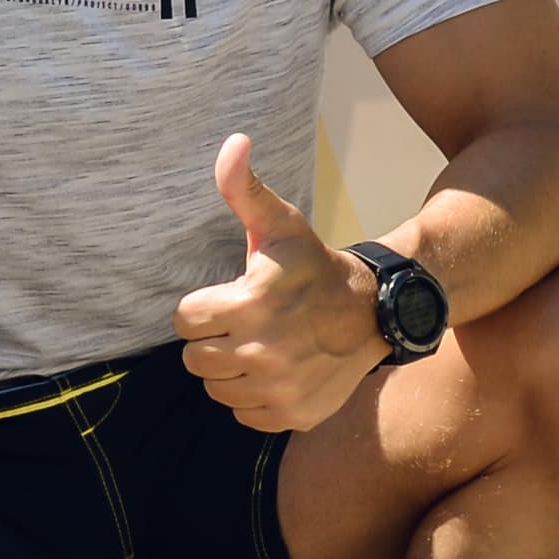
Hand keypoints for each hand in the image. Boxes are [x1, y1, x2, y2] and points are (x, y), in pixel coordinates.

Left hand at [175, 133, 383, 432]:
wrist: (375, 313)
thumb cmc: (314, 266)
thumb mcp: (280, 224)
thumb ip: (245, 188)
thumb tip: (234, 142)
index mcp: (249, 306)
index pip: (184, 321)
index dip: (202, 308)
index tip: (230, 298)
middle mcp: (263, 353)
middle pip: (196, 359)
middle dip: (213, 340)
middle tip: (244, 323)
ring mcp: (281, 389)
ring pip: (217, 389)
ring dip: (231, 370)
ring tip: (260, 345)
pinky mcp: (296, 415)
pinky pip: (245, 415)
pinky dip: (254, 398)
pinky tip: (275, 372)